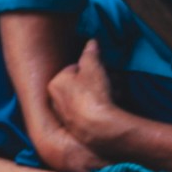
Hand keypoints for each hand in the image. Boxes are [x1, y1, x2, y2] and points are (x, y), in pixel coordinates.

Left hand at [36, 40, 127, 170]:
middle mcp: (56, 100)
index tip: (103, 70)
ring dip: (104, 93)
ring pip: (89, 97)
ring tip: (115, 93)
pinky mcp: (77, 128)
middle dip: (100, 80)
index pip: (76, 68)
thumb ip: (91, 53)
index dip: (93, 67)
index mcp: (56, 83)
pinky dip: (102, 107)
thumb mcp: (93, 66)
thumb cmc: (93, 93)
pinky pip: (91, 111)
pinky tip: (112, 106)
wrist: (99, 127)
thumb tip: (91, 42)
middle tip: (112, 81)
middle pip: (83, 83)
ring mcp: (66, 116)